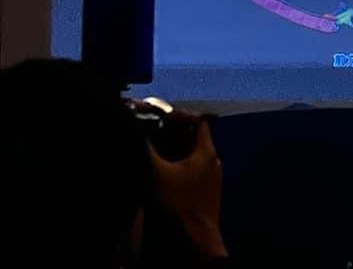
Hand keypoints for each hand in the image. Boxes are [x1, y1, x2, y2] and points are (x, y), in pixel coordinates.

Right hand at [150, 119, 227, 258]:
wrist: (193, 244)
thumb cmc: (177, 207)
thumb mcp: (154, 173)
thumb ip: (143, 148)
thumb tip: (132, 128)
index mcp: (206, 152)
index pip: (196, 120)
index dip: (176, 115)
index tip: (155, 117)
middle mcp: (212, 162)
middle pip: (191, 138)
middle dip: (169, 134)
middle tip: (146, 133)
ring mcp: (209, 179)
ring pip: (188, 156)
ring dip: (169, 151)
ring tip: (147, 151)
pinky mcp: (203, 194)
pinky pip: (188, 172)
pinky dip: (173, 168)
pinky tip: (156, 174)